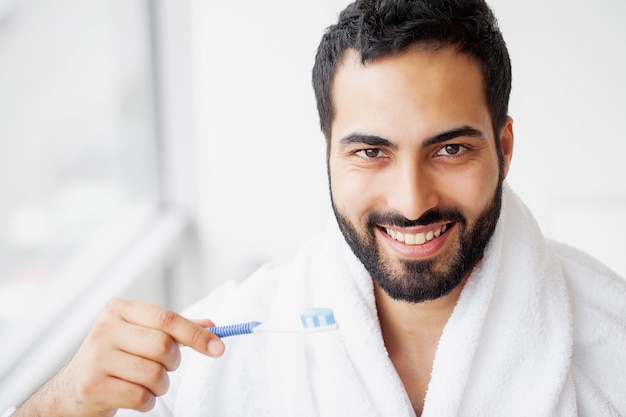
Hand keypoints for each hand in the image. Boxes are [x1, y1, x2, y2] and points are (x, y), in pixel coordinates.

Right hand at [14, 299, 224, 416]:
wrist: (72, 389)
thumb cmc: (115, 358)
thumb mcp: (140, 335)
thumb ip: (175, 329)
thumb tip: (213, 326)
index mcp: (119, 310)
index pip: (167, 319)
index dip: (197, 334)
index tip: (219, 347)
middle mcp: (105, 329)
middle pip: (163, 346)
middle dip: (173, 363)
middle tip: (164, 367)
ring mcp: (96, 357)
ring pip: (154, 374)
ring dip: (160, 385)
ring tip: (146, 383)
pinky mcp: (92, 385)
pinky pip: (140, 397)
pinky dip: (147, 401)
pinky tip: (133, 395)